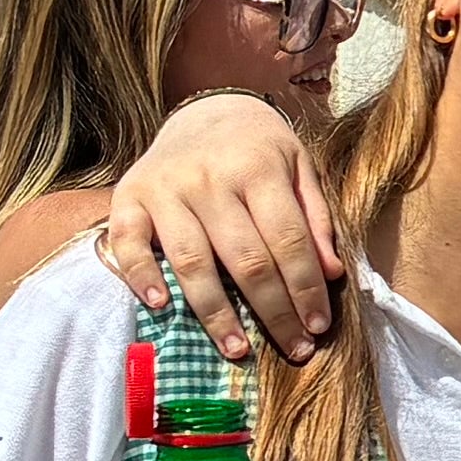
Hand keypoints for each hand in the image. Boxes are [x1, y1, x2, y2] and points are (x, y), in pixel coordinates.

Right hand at [93, 89, 345, 360]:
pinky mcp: (128, 197)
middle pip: (246, 260)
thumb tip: (331, 273)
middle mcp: (209, 178)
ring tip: (239, 349)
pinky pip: (129, 244)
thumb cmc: (259, 149)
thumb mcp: (299, 167)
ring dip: (216, 314)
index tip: (318, 327)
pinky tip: (161, 307)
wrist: (205, 111)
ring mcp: (165, 188)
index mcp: (257, 167)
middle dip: (274, 312)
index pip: (287, 241)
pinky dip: (141, 277)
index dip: (306, 289)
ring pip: (192, 262)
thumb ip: (315, 218)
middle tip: (293, 350)